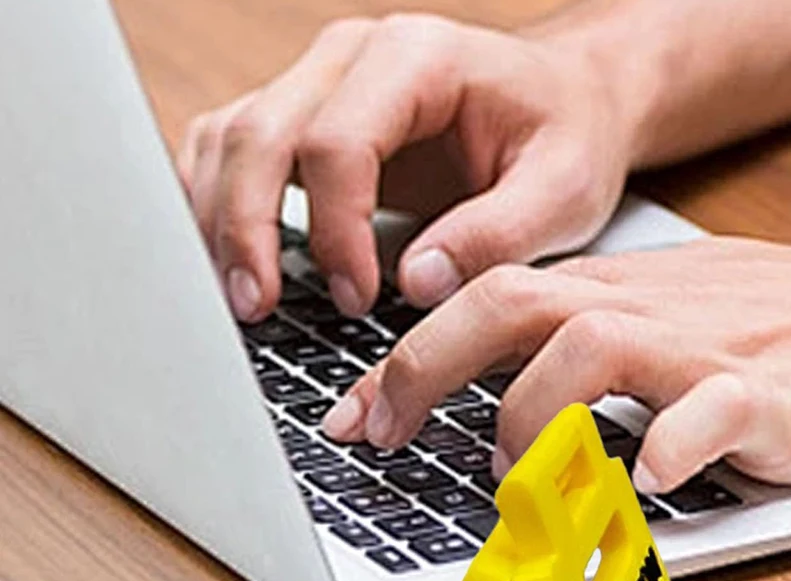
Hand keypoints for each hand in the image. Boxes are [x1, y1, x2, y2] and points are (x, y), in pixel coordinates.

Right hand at [176, 13, 638, 322]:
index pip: (338, 140)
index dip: (334, 229)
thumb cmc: (566, 137)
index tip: (357, 299)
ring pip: (230, 138)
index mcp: (419, 59)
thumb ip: (496, 234)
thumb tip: (415, 283)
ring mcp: (320, 82)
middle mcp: (353, 57)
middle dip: (247, 228)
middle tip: (257, 308)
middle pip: (260, 133)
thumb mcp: (562, 190)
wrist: (564, 102)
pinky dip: (218, 205)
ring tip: (241, 299)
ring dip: (219, 220)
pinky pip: (234, 151)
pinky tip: (229, 260)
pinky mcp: (306, 117)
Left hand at [322, 211, 790, 493]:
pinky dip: (670, 445)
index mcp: (612, 295)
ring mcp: (705, 350)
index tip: (352, 413)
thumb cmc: (780, 324)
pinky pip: (711, 413)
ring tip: (519, 480)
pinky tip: (646, 479)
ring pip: (592, 349)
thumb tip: (503, 406)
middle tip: (382, 431)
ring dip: (533, 418)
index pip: (483, 302)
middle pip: (511, 306)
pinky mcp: (771, 395)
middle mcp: (642, 310)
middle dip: (426, 366)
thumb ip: (585, 359)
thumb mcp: (664, 321)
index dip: (405, 359)